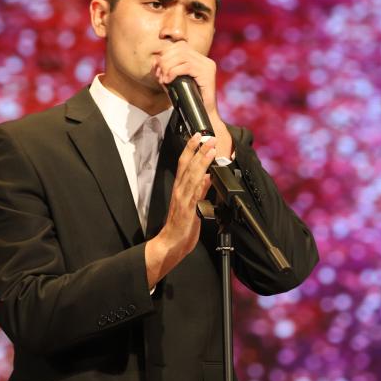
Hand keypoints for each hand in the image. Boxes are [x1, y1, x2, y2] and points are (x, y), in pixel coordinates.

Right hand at [144, 133, 216, 287]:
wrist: (170, 244)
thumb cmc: (180, 227)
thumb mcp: (191, 205)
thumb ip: (198, 191)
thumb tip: (208, 177)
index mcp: (180, 188)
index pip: (184, 163)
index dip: (191, 148)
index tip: (198, 136)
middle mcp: (180, 191)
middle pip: (188, 166)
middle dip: (199, 150)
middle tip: (208, 137)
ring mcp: (183, 200)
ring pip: (192, 177)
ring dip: (202, 162)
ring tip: (210, 151)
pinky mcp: (188, 211)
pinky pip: (195, 195)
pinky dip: (201, 185)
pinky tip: (207, 176)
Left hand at [152, 43, 233, 159]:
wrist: (202, 116)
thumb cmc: (188, 101)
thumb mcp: (174, 83)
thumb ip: (166, 71)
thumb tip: (155, 60)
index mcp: (199, 60)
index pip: (180, 46)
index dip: (166, 54)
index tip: (157, 69)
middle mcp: (205, 60)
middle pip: (180, 49)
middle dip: (165, 60)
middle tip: (159, 75)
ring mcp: (208, 66)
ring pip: (183, 56)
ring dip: (168, 66)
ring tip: (163, 79)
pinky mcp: (208, 74)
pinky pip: (187, 66)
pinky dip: (174, 72)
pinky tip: (168, 80)